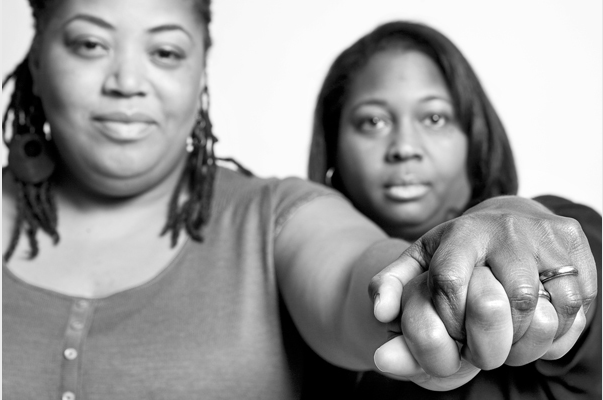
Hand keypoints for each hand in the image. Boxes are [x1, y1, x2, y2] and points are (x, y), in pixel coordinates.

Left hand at [369, 196, 596, 385]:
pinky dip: (561, 328)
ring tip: (513, 340)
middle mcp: (507, 228)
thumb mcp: (419, 260)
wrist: (506, 216)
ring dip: (532, 336)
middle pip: (512, 299)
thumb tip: (380, 315)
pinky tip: (538, 328)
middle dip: (499, 335)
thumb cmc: (458, 248)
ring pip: (551, 305)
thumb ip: (390, 284)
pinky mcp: (575, 244)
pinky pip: (579, 302)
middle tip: (488, 347)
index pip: (452, 281)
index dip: (450, 320)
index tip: (452, 336)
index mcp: (462, 232)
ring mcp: (546, 235)